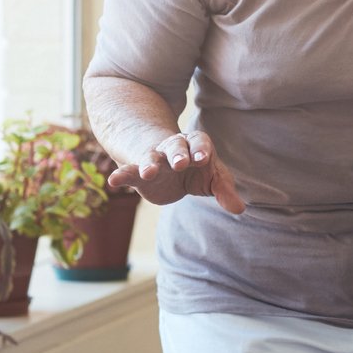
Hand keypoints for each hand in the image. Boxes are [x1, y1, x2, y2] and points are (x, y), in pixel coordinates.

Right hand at [104, 130, 246, 213]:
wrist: (169, 167)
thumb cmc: (197, 169)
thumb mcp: (213, 178)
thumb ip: (224, 190)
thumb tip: (240, 209)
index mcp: (196, 145)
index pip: (200, 143)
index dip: (201, 150)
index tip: (204, 158)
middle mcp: (174, 149)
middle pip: (175, 147)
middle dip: (178, 154)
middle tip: (181, 163)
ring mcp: (155, 160)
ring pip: (151, 158)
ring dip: (150, 163)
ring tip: (148, 172)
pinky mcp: (139, 174)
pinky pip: (128, 172)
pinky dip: (121, 175)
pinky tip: (113, 181)